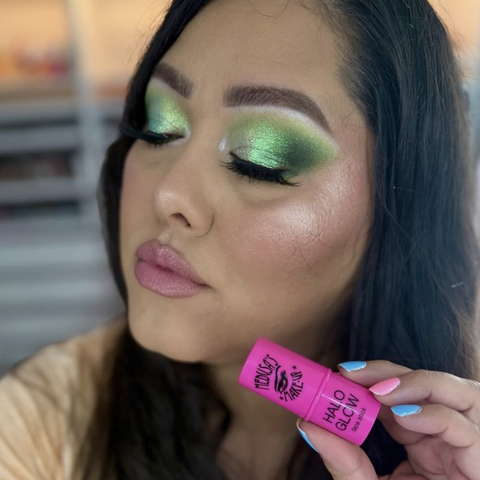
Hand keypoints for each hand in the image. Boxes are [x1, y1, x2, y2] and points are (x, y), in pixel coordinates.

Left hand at [297, 361, 479, 479]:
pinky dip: (437, 416)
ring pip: (459, 395)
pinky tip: (404, 417)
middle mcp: (448, 439)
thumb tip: (307, 424)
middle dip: (389, 373)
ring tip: (378, 392)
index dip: (373, 376)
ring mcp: (468, 450)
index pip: (401, 393)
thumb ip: (343, 461)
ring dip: (416, 384)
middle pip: (429, 384)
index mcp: (423, 440)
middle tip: (351, 374)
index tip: (340, 372)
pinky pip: (469, 432)